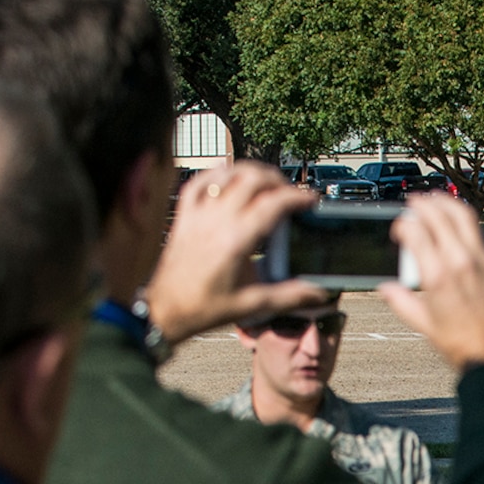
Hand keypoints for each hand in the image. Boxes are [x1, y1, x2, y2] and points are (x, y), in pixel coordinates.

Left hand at [141, 163, 329, 343]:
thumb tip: (317, 294)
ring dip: (250, 172)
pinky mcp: (185, 216)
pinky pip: (200, 182)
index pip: (272, 204)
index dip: (296, 197)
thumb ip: (289, 296)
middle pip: (252, 179)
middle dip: (277, 180)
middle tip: (289, 192)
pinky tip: (229, 176)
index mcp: (236, 241)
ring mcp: (198, 215)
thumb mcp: (252, 305)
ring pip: (227, 174)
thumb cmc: (204, 309)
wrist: (166, 311)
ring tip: (265, 183)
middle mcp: (217, 222)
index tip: (309, 200)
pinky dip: (217, 174)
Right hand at [379, 195, 483, 367]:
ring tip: (436, 201)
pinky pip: (480, 231)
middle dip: (423, 204)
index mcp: (438, 276)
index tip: (399, 228)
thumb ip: (402, 302)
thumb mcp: (425, 325)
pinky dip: (467, 221)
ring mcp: (483, 259)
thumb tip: (387, 288)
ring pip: (464, 216)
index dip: (403, 224)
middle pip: (439, 215)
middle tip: (414, 202)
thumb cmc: (462, 345)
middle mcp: (461, 261)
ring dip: (447, 203)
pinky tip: (460, 223)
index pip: (416, 231)